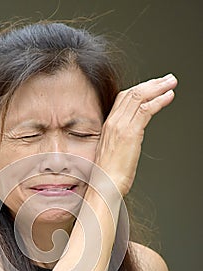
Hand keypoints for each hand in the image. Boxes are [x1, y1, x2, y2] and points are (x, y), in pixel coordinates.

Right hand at [95, 74, 177, 195]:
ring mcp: (120, 126)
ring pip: (139, 97)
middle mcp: (113, 123)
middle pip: (132, 94)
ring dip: (158, 88)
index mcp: (108, 126)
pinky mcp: (130, 133)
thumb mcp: (113, 154)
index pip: (123, 99)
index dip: (140, 90)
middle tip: (167, 79)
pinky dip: (159, 101)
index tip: (153, 87)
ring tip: (171, 83)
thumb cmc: (108, 176)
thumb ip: (120, 142)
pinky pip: (145, 110)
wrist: (103, 186)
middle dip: (152, 84)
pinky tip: (168, 97)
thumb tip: (130, 142)